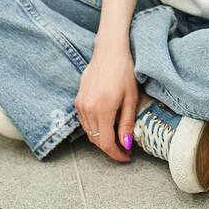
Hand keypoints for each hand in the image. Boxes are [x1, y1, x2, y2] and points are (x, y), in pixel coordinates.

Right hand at [74, 40, 139, 161]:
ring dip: (102, 139)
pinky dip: (95, 129)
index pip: (106, 143)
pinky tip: (107, 125)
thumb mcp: (131, 98)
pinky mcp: (78, 100)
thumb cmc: (124, 71)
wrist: (109, 51)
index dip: (117, 155)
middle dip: (111, 149)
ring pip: (89, 133)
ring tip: (118, 138)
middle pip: (96, 141)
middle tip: (125, 150)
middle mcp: (88, 109)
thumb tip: (126, 144)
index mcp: (103, 109)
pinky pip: (85, 122)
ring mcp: (80, 105)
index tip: (127, 157)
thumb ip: (127, 123)